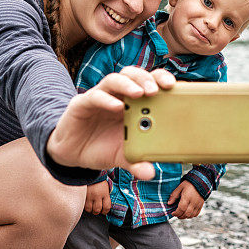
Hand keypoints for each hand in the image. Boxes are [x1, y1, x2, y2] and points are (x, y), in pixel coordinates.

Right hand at [47, 67, 174, 179]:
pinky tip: (116, 106)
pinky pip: (95, 96)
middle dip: (148, 78)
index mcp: (134, 104)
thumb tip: (151, 173)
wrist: (73, 153)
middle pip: (134, 75)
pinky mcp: (82, 103)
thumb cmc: (103, 147)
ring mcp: (101, 96)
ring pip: (115, 79)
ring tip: (140, 93)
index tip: (175, 86)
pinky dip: (107, 100)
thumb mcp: (122, 156)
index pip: (150, 83)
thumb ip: (136, 162)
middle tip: (158, 89)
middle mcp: (118, 95)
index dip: (162, 80)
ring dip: (129, 84)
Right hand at [84, 180, 111, 214]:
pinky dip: (84, 206)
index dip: (105, 211)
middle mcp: (97, 195)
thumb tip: (105, 206)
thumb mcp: (105, 187)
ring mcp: (89, 196)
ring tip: (91, 207)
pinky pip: (83, 205)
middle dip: (97, 212)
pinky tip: (86, 204)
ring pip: (89, 209)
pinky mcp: (82, 195)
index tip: (104, 211)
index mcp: (104, 193)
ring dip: (90, 210)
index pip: (107, 207)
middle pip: (97, 210)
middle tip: (97, 210)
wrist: (90, 173)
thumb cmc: (98, 180)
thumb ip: (105, 196)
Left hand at [167, 180, 203, 218]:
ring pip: (191, 215)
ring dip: (185, 217)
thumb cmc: (189, 184)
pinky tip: (187, 213)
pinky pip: (196, 214)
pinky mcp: (201, 205)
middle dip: (179, 216)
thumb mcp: (179, 187)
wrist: (200, 182)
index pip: (181, 209)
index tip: (172, 213)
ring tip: (181, 214)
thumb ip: (174, 196)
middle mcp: (193, 202)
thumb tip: (169, 203)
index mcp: (187, 197)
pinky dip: (191, 216)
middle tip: (176, 214)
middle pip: (186, 214)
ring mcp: (198, 204)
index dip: (176, 213)